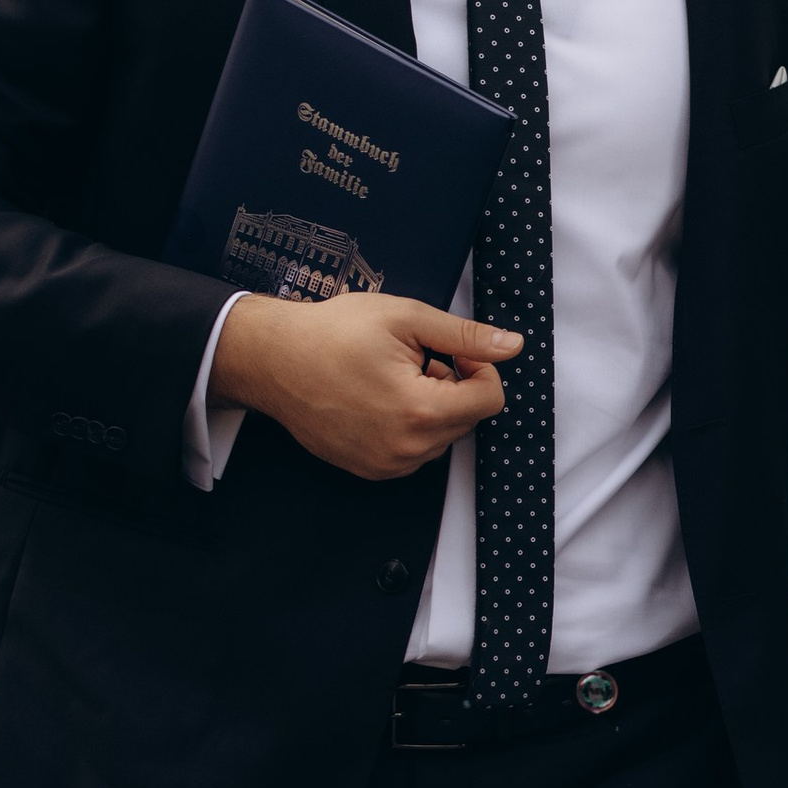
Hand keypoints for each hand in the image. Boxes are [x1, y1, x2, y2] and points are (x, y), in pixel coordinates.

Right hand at [211, 292, 521, 482]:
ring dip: (432, 406)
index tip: (450, 349)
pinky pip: (414, 451)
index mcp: (420, 412)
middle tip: (416, 358)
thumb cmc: (332, 333)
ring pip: (442, 436)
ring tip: (393, 377)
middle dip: (454, 385)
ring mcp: (386, 465)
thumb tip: (513, 346)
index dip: (478, 366)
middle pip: (467, 419)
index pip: (490, 399)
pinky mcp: (369, 469)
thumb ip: (465, 335)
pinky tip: (379, 398)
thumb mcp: (405, 318)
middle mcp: (406, 449)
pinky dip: (410, 425)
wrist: (273, 359)